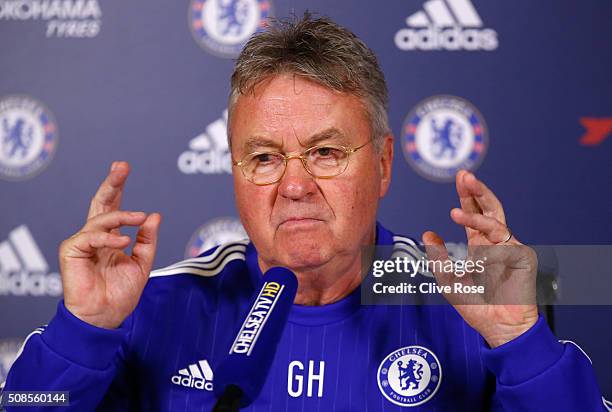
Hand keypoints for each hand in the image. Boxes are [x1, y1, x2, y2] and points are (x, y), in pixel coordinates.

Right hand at [59, 161, 161, 328]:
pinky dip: (109, 237)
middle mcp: (95, 237)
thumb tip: (154, 214)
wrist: (104, 317)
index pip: (114, 207)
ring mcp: (82, 242)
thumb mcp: (142, 264)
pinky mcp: (71, 250)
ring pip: (101, 219)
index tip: (123, 167)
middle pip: (101, 204)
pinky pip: (91, 236)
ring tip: (140, 218)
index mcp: (111, 238)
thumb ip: (147, 240)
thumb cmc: (120, 294)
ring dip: (122, 215)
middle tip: (122, 166)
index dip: (117, 188)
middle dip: (112, 183)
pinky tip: (124, 242)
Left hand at [422, 170, 537, 347]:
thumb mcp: (449, 281)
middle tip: (464, 175)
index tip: (460, 178)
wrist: (499, 328)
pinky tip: (480, 262)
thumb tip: (428, 234)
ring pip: (495, 221)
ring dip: (475, 214)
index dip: (467, 196)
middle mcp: (495, 243)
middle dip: (477, 191)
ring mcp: (510, 248)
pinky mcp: (523, 257)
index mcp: (480, 245)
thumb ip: (439, 258)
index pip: (473, 214)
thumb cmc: (476, 306)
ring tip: (455, 211)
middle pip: (489, 208)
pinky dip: (489, 251)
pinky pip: (504, 246)